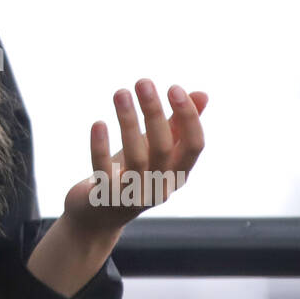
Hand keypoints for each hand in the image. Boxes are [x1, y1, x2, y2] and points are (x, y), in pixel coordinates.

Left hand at [63, 79, 206, 235]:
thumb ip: (177, 125)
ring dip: (128, 122)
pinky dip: (101, 147)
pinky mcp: (106, 197)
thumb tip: (202, 94)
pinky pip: (104, 170)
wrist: (96, 216)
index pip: (195, 146)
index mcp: (178, 174)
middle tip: (143, 82)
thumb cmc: (131, 176)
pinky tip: (98, 123)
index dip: (189, 117)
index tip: (174, 87)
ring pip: (136, 156)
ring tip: (120, 93)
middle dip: (154, 112)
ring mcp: (134, 195)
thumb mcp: (155, 150)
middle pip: (164, 147)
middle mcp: (161, 187)